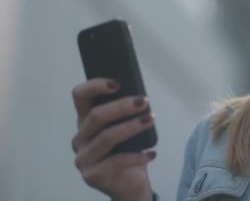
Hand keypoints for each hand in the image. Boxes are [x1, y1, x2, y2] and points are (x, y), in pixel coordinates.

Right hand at [71, 78, 156, 200]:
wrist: (129, 184)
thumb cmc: (128, 151)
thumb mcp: (126, 128)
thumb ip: (126, 113)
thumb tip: (141, 97)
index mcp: (86, 122)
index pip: (80, 96)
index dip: (95, 86)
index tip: (117, 83)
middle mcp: (80, 138)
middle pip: (96, 116)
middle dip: (122, 106)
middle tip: (144, 101)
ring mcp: (84, 158)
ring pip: (106, 137)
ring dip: (132, 126)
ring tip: (150, 119)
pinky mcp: (92, 176)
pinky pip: (117, 162)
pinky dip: (137, 156)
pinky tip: (151, 153)